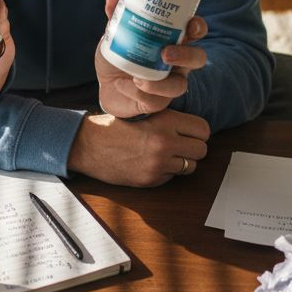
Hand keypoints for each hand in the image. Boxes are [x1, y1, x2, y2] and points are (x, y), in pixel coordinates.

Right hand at [66, 109, 209, 186]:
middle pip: (201, 149)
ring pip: (191, 166)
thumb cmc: (114, 126)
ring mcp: (158, 164)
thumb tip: (193, 127)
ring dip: (183, 161)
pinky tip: (152, 163)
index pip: (203, 129)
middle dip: (193, 147)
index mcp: (165, 121)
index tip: (190, 132)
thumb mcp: (144, 112)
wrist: (88, 145)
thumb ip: (169, 118)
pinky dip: (167, 172)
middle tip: (181, 144)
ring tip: (167, 154)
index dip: (198, 131)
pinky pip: (172, 177)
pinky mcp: (151, 180)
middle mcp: (165, 143)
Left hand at [95, 0, 207, 118]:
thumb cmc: (120, 55)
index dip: (198, 27)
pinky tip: (121, 85)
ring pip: (180, 86)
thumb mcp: (117, 34)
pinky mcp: (157, 102)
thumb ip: (117, 17)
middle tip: (165, 52)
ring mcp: (169, 83)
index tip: (191, 24)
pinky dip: (136, 91)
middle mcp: (177, 62)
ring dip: (160, 83)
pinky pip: (153, 100)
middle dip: (186, 55)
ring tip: (139, 78)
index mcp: (173, 40)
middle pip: (198, 58)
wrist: (106, 85)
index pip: (195, 31)